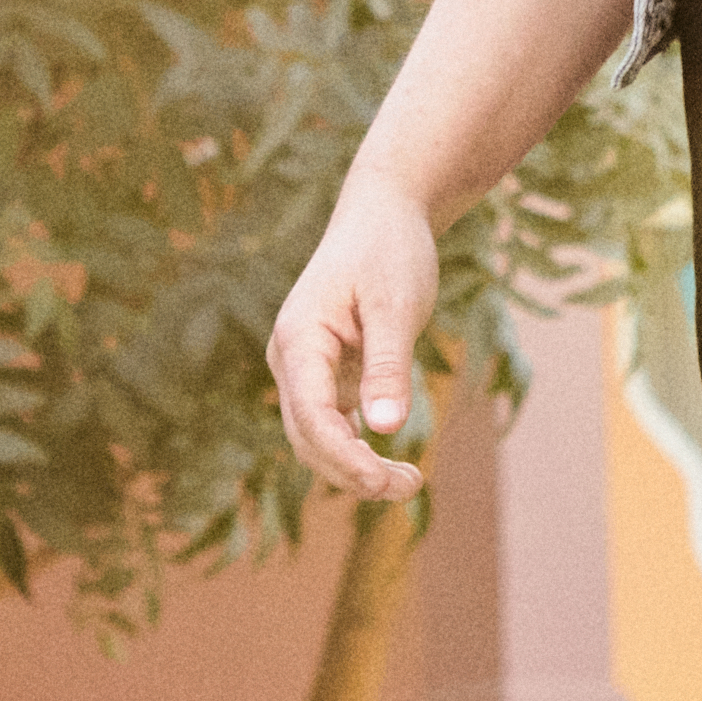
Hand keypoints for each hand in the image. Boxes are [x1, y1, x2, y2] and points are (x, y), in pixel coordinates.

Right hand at [272, 181, 447, 495]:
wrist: (382, 214)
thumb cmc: (389, 251)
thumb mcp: (397, 305)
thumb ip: (389, 366)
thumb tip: (387, 429)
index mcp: (299, 339)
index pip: (311, 417)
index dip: (344, 458)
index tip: (384, 482)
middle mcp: (290, 358)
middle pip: (308, 437)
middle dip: (353, 472)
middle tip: (411, 487)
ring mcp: (303, 369)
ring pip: (316, 438)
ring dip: (355, 466)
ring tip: (409, 481)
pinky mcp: (323, 373)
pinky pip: (331, 424)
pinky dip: (357, 448)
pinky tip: (392, 462)